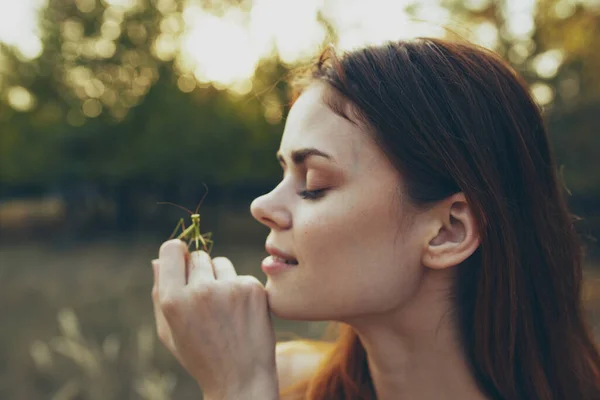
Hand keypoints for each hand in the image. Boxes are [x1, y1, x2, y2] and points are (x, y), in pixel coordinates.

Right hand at [151, 239, 278, 398]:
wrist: (241, 379)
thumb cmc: (200, 355)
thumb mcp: (169, 331)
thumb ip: (159, 293)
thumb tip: (158, 260)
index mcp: (173, 300)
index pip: (171, 249)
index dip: (177, 255)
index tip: (183, 265)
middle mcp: (201, 290)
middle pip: (198, 256)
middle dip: (200, 272)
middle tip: (206, 301)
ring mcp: (230, 288)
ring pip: (221, 263)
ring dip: (221, 278)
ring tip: (223, 310)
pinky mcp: (253, 289)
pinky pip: (240, 275)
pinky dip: (240, 290)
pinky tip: (240, 314)